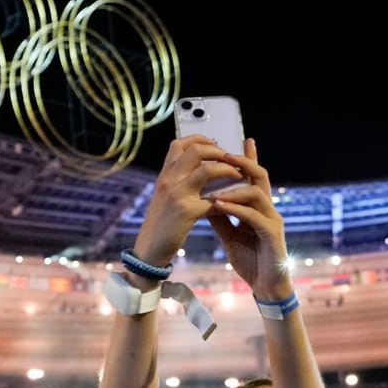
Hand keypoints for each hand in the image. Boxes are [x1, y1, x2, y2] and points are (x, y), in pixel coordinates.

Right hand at [129, 136, 244, 272]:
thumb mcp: (164, 196)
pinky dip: (227, 199)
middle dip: (218, 152)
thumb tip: (200, 169)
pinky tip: (233, 203)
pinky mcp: (187, 211)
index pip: (180, 143)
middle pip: (196, 150)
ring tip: (238, 176)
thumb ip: (177, 180)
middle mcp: (169, 179)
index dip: (200, 139)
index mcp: (164, 174)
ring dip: (227, 171)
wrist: (149, 248)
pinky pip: (214, 199)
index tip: (215, 144)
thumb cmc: (160, 223)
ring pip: (208, 170)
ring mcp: (177, 194)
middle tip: (231, 160)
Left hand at [203, 140, 290, 299]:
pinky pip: (254, 215)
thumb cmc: (250, 259)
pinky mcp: (272, 234)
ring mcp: (272, 220)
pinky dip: (235, 209)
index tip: (242, 140)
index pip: (253, 177)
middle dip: (242, 163)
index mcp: (258, 207)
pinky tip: (219, 206)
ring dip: (233, 189)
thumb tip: (204, 200)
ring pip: (257, 193)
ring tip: (213, 190)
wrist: (265, 285)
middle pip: (259, 176)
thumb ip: (220, 216)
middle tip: (224, 155)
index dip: (249, 158)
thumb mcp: (230, 234)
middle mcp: (268, 208)